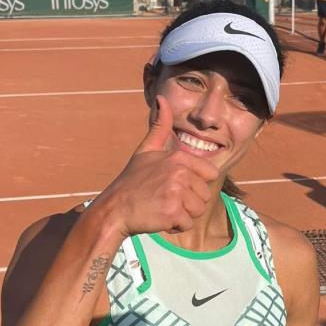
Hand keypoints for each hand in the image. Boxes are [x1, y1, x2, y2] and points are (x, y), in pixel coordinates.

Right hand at [93, 95, 218, 237]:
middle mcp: (179, 173)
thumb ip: (160, 127)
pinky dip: (175, 226)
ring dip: (182, 215)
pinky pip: (187, 225)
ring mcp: (176, 193)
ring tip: (161, 207)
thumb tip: (163, 98)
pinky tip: (158, 218)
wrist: (113, 209)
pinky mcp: (172, 212)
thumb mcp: (146, 150)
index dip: (195, 185)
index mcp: (178, 158)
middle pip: (204, 195)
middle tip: (164, 198)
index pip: (211, 175)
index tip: (174, 186)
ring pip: (198, 211)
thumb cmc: (132, 182)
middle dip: (188, 202)